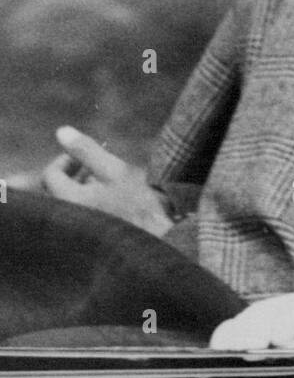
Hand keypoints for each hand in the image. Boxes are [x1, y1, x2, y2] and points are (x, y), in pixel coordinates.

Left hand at [40, 126, 172, 236]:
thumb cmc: (139, 208)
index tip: (83, 156)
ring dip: (84, 190)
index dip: (65, 160)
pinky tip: (113, 204)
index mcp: (71, 200)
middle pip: (60, 191)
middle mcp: (70, 219)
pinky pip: (83, 219)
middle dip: (75, 175)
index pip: (51, 176)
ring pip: (73, 204)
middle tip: (96, 168)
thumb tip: (61, 131)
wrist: (158, 246)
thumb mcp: (115, 171)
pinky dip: (91, 206)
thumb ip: (87, 151)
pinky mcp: (92, 241)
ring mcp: (80, 232)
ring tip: (107, 184)